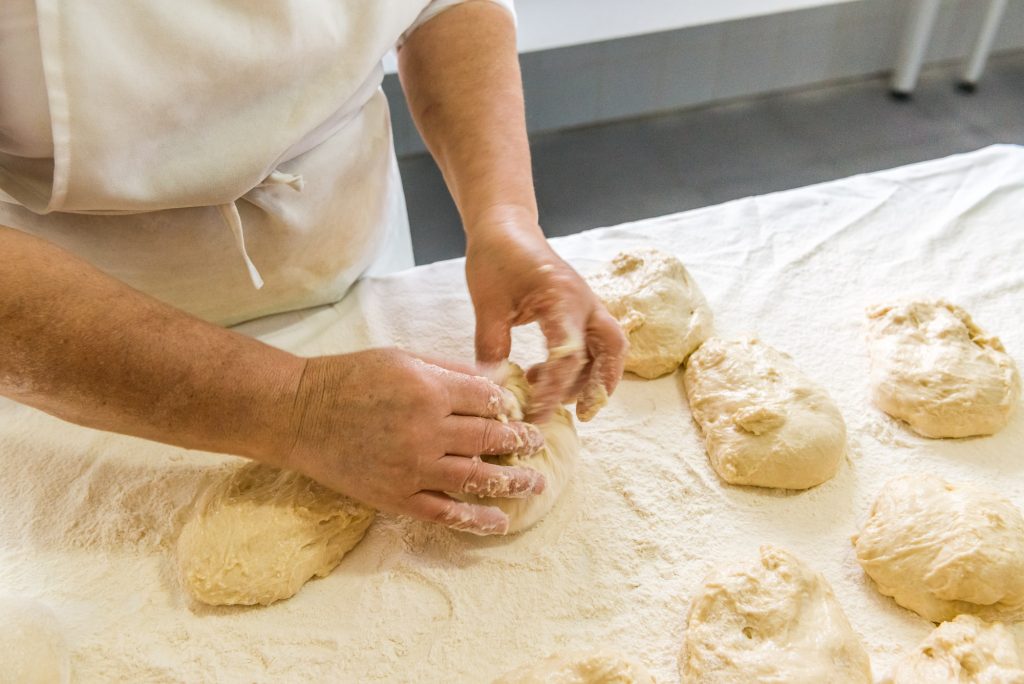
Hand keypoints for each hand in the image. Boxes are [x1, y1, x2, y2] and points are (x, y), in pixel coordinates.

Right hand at [281, 348, 545, 534]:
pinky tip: (498, 521)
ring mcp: (412, 468)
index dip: (507, 406)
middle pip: (490, 438)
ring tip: (534, 484)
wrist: (298, 414)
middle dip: (520, 442)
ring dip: (512, 482)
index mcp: (429, 390)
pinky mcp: (396, 496)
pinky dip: (475, 519)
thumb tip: (493, 377)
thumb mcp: (403, 357)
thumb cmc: (349, 378)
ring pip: (476, 478)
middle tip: (538, 445)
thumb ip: (450, 370)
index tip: (516, 411)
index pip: (488, 401)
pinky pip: (444, 512)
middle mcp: (427, 431)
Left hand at [465, 206, 626, 422]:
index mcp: (562, 297)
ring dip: (590, 377)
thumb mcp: (487, 304)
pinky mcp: (580, 310)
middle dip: (602, 384)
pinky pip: (595, 342)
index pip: (569, 353)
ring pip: (608, 348)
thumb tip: (492, 387)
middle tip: (582, 414)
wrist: (505, 227)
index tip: (535, 414)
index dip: (554, 389)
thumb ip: (491, 346)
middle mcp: (584, 302)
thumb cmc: (496, 258)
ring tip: (550, 396)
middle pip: (613, 348)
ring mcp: (587, 304)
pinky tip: (544, 376)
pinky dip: (581, 365)